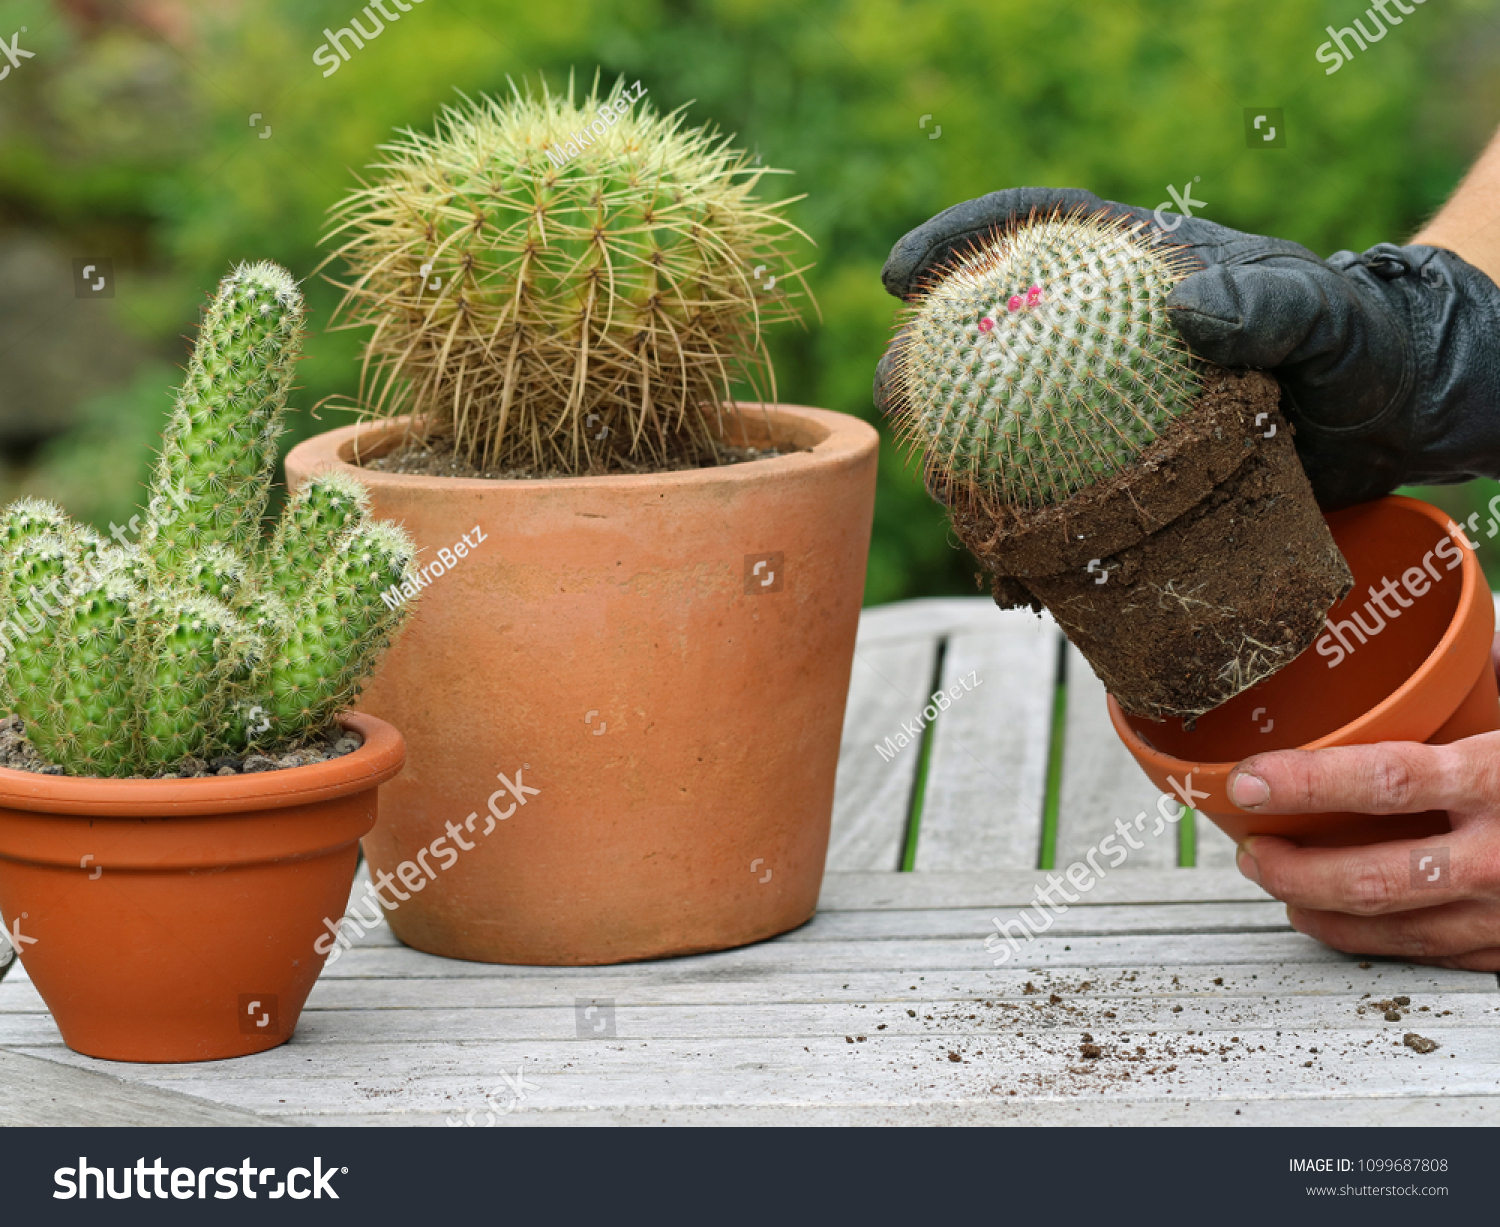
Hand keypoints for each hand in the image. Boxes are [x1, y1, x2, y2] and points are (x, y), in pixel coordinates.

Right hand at [876, 187, 1499, 510]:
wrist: (1382, 427)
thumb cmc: (1355, 349)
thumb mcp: (1324, 315)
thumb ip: (1271, 302)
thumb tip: (1184, 310)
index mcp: (1129, 272)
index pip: (1029, 232)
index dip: (954, 243)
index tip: (898, 274)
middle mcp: (1095, 343)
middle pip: (982, 346)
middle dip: (925, 377)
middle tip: (907, 409)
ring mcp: (1096, 417)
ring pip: (999, 443)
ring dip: (964, 483)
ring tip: (964, 520)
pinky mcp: (1115, 484)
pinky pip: (1049, 517)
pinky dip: (1024, 555)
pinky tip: (1019, 588)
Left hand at [1228, 640, 1499, 971]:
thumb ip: (1485, 681)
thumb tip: (1453, 627)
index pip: (1384, 782)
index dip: (1303, 783)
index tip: (1243, 780)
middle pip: (1371, 877)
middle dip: (1292, 870)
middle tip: (1248, 850)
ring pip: (1392, 928)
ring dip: (1317, 910)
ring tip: (1275, 882)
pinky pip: (1431, 953)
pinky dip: (1372, 939)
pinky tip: (1337, 920)